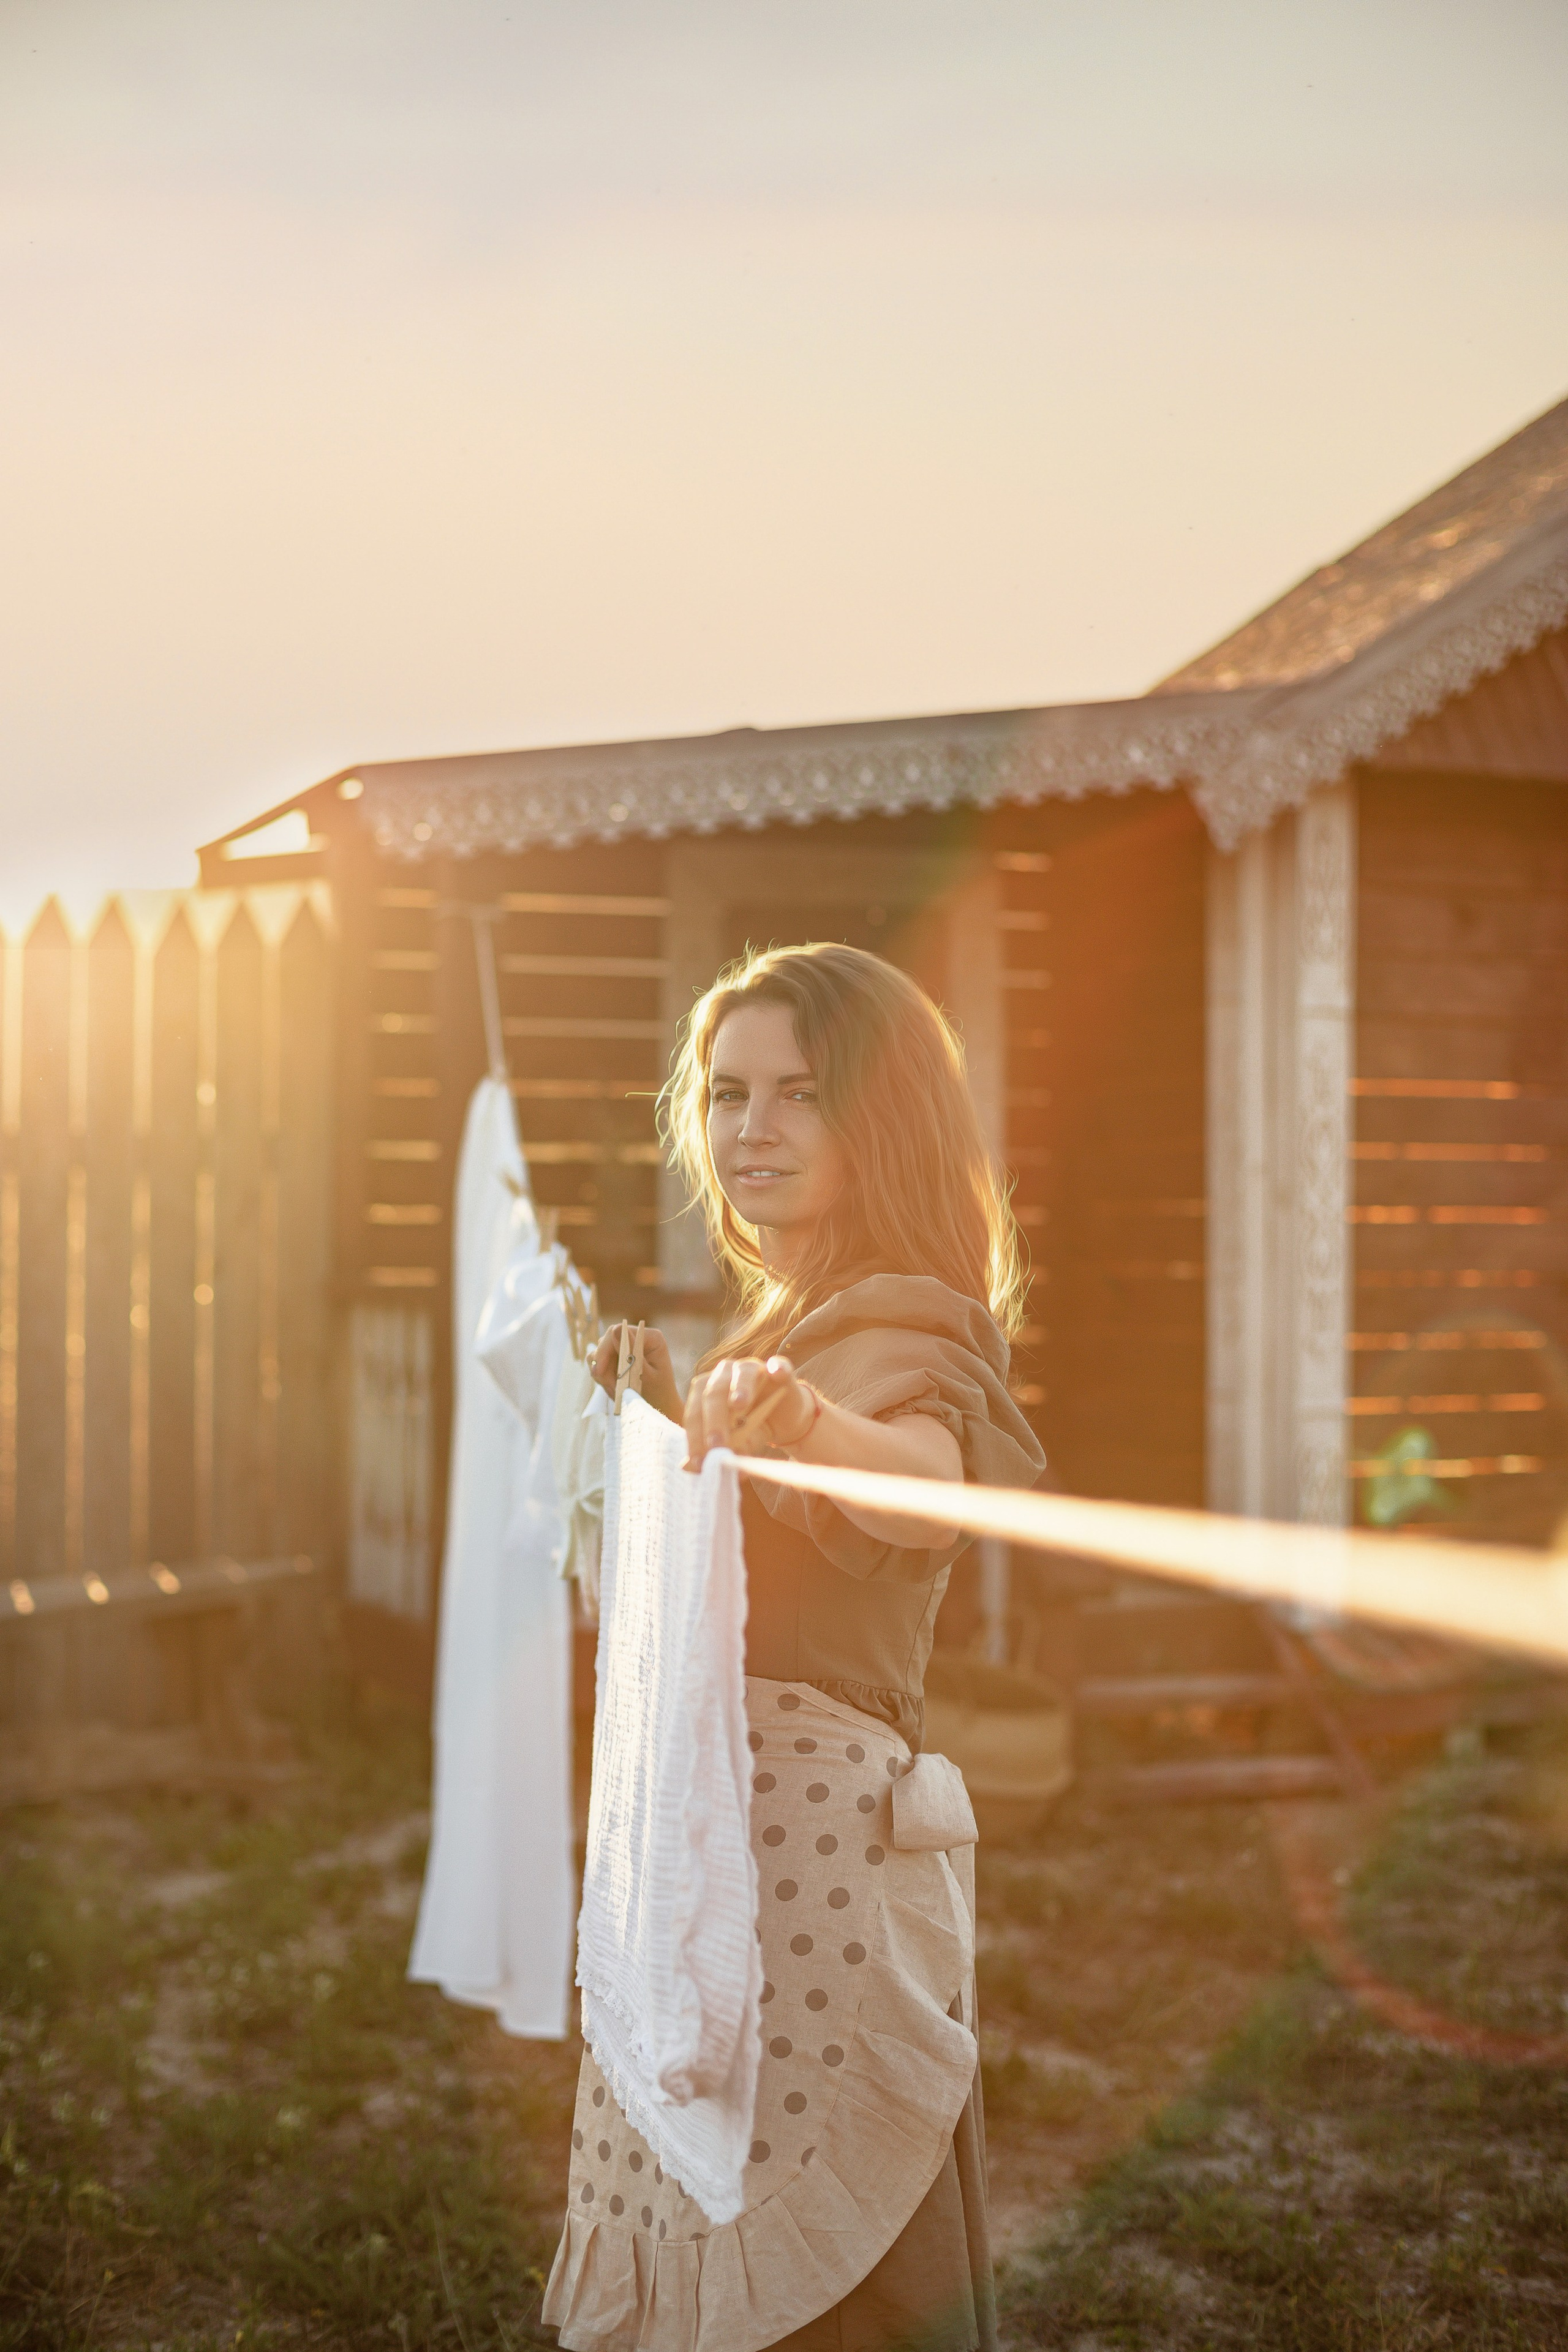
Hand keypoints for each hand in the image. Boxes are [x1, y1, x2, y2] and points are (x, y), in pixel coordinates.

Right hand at [589, 1323, 684, 1424]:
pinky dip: (602, 1378)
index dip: (605, 1349)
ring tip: (617, 1392)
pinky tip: (614, 1389)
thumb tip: (616, 1329)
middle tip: (612, 1389)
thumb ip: (631, 1355)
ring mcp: (624, 1347)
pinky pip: (598, 1363)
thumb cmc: (658, 1394)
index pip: (619, 1331)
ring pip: (598, 1354)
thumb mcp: (646, 1377)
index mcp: (650, 1338)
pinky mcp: (615, 1358)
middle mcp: (636, 1338)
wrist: (658, 1408)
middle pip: (605, 1342)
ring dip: (603, 1375)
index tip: (598, 1372)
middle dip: (603, 1367)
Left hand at [685, 1355, 816, 1469]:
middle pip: (714, 1392)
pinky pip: (778, 1365)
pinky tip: (776, 1373)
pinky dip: (777, 1368)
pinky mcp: (779, 1370)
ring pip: (742, 1373)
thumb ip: (717, 1452)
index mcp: (706, 1392)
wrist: (785, 1420)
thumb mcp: (736, 1444)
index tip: (698, 1461)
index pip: (695, 1412)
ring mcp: (752, 1369)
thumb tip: (689, 1467)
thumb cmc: (753, 1429)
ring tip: (738, 1405)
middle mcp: (724, 1375)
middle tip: (717, 1444)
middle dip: (714, 1420)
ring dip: (740, 1388)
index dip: (694, 1436)